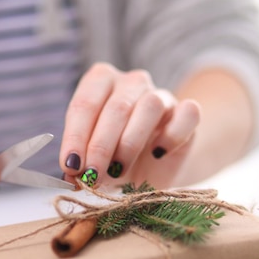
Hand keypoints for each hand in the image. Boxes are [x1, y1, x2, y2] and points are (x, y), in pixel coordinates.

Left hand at [60, 63, 200, 188]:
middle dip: (100, 146)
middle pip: (116, 108)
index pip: (85, 103)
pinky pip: (187, 114)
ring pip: (150, 106)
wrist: (152, 169)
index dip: (76, 137)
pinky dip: (172, 135)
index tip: (70, 166)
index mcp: (101, 82)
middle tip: (92, 176)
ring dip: (130, 142)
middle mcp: (132, 83)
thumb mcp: (92, 161)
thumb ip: (82, 163)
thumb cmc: (113, 160)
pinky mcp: (187, 113)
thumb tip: (71, 174)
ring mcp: (162, 96)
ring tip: (119, 170)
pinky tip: (158, 154)